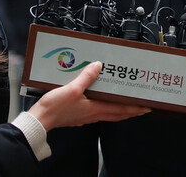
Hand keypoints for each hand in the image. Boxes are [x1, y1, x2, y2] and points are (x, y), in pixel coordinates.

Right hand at [29, 62, 150, 130]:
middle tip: (142, 109)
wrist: (39, 120)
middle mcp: (92, 115)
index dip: (134, 108)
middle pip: (116, 114)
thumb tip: (98, 66)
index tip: (146, 108)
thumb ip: (86, 77)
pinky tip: (102, 105)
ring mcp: (85, 117)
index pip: (120, 109)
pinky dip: (105, 110)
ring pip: (107, 115)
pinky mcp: (77, 116)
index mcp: (95, 109)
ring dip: (119, 111)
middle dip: (130, 112)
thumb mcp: (72, 88)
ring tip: (126, 107)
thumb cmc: (55, 108)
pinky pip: (97, 113)